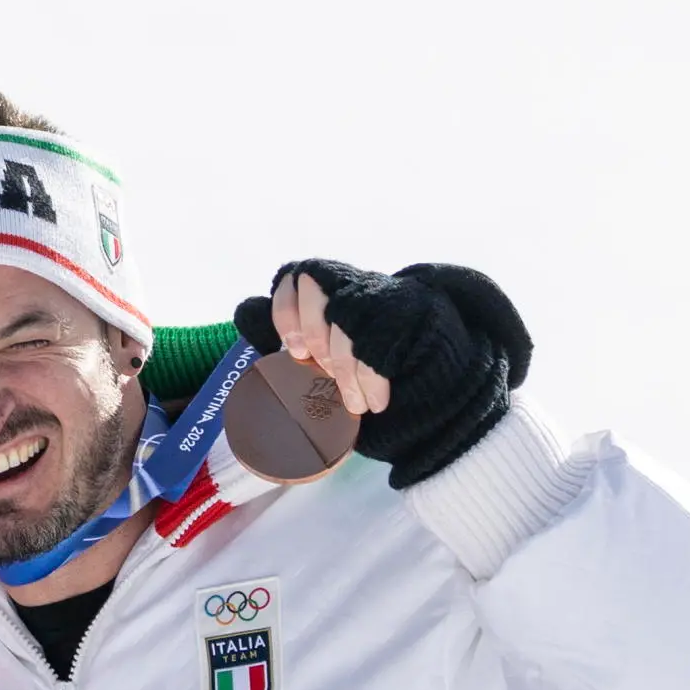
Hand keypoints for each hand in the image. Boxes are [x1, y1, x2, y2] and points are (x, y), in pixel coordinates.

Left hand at [233, 261, 532, 486]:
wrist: (445, 416)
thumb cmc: (378, 396)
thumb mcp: (325, 376)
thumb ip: (288, 345)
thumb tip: (244, 309)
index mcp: (339, 297)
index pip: (298, 273)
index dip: (284, 308)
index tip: (291, 350)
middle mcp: (366, 287)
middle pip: (318, 278)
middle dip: (310, 331)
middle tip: (319, 372)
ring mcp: (396, 294)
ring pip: (347, 312)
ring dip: (343, 369)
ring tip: (353, 404)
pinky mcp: (423, 311)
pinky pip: (380, 338)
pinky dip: (370, 377)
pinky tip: (376, 401)